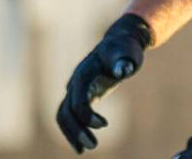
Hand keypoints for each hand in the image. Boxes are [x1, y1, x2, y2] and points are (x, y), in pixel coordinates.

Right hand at [56, 14, 153, 153]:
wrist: (121, 42)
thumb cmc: (126, 48)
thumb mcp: (127, 53)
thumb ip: (123, 61)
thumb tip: (121, 70)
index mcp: (84, 72)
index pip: (78, 98)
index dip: (87, 114)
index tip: (104, 125)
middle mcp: (75, 82)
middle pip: (67, 110)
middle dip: (77, 130)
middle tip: (92, 146)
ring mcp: (75, 89)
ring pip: (64, 115)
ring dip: (72, 134)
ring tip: (84, 150)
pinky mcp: (80, 95)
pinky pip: (70, 115)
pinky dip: (73, 130)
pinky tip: (81, 144)